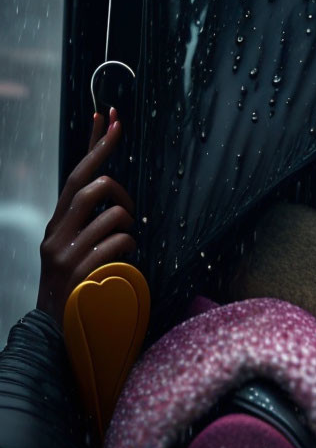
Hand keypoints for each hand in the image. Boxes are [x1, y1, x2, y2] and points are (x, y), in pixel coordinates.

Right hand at [36, 108, 136, 326]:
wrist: (53, 331)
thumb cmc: (76, 287)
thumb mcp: (77, 249)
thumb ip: (92, 224)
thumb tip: (116, 199)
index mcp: (57, 222)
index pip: (75, 173)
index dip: (95, 144)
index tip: (110, 117)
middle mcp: (56, 231)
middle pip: (90, 184)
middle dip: (119, 184)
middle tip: (129, 199)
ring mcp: (65, 251)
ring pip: (113, 214)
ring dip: (129, 228)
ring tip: (124, 247)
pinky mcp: (79, 270)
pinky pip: (118, 243)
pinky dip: (129, 249)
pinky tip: (122, 263)